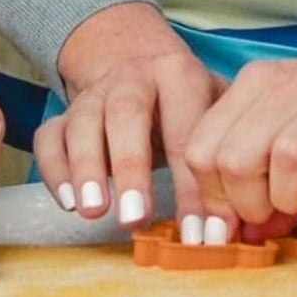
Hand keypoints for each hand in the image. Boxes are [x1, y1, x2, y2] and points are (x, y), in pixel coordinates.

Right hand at [37, 3, 227, 234]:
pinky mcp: (66, 111)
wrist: (140, 60)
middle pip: (127, 114)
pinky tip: (67, 201)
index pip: (187, 132)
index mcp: (178, 74)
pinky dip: (54, 167)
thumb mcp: (216, 106)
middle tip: (135, 217)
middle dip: (130, 167)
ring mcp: (95, 92)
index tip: (200, 236)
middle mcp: (133, 76)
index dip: (193, 188)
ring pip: (83, 121)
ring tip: (94, 211)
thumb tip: (247, 220)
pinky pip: (50, 135)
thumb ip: (228, 152)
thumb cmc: (188, 102)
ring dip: (86, 168)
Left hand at [183, 43, 296, 228]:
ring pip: (286, 159)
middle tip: (271, 208)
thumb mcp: (276, 125)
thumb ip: (247, 172)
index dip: (213, 195)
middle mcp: (288, 85)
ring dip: (289, 198)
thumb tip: (229, 233)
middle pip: (236, 159)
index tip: (235, 212)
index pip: (201, 150)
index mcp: (254, 83)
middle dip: (248, 203)